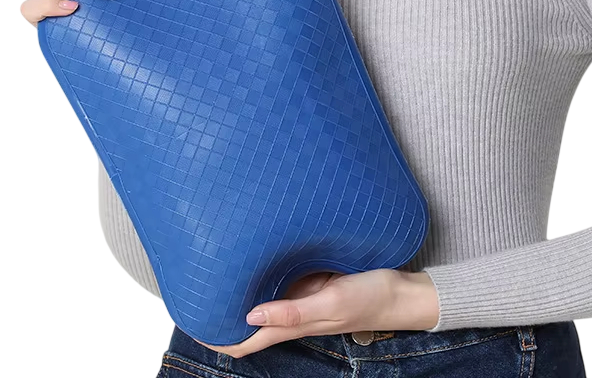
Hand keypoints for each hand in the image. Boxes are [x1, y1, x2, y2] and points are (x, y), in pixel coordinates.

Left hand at [191, 268, 439, 358]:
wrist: (399, 290)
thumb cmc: (369, 298)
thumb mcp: (332, 304)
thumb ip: (293, 312)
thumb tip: (249, 316)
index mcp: (291, 325)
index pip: (243, 342)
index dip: (216, 337)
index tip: (192, 321)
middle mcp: (290, 311)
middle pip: (245, 317)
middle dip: (220, 306)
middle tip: (194, 282)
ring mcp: (299, 294)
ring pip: (260, 294)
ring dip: (240, 286)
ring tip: (214, 262)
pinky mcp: (309, 277)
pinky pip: (279, 274)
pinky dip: (263, 268)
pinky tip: (254, 249)